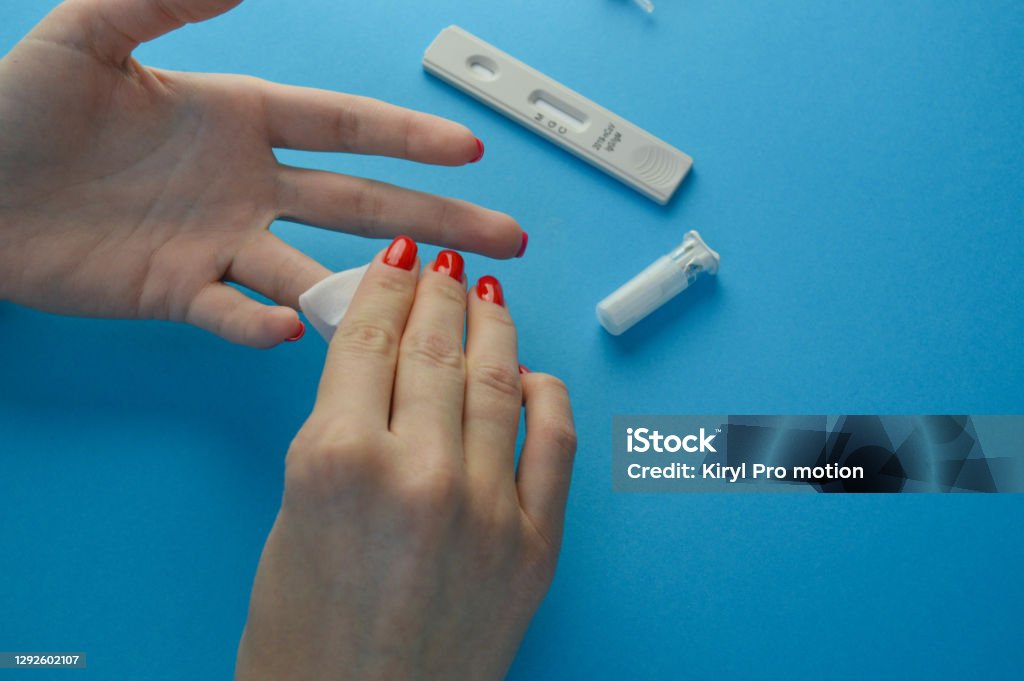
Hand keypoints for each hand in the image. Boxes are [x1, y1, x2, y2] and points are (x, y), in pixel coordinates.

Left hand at [0, 0, 523, 346]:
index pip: (343, 127)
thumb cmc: (14, 110)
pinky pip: (235, 312)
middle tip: (499, 236)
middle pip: (361, 202)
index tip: (466, 152)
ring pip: (315, 268)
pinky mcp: (180, 292)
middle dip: (436, 219)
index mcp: (236, 119)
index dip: (406, 139)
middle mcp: (244, 185)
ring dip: (369, 286)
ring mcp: (218, 243)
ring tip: (425, 306)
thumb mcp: (89, 35)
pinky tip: (289, 327)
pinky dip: (262, 323)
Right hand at [235, 237, 576, 679]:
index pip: (369, 339)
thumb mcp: (295, 512)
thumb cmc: (303, 637)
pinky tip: (533, 374)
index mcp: (337, 462)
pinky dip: (549, 397)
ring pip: (501, 381)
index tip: (396, 259)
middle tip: (443, 264)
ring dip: (495, 328)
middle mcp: (418, 475)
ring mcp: (488, 510)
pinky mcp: (536, 548)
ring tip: (488, 298)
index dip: (385, 286)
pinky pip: (557, 442)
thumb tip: (380, 366)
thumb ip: (340, 429)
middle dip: (438, 293)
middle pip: (435, 349)